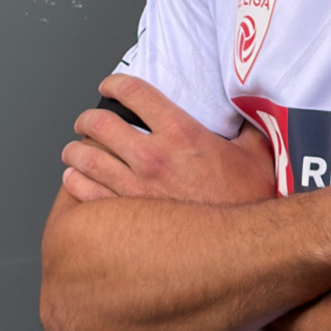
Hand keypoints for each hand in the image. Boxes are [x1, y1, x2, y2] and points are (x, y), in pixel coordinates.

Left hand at [61, 75, 276, 206]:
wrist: (243, 247)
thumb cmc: (249, 202)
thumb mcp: (256, 152)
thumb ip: (244, 129)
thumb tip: (246, 116)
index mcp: (181, 133)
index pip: (134, 92)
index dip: (115, 84)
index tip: (110, 86)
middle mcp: (153, 157)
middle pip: (99, 123)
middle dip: (87, 119)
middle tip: (86, 122)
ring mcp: (135, 189)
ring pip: (85, 158)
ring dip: (75, 150)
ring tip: (75, 151)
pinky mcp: (126, 218)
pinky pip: (84, 194)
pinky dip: (75, 183)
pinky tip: (75, 181)